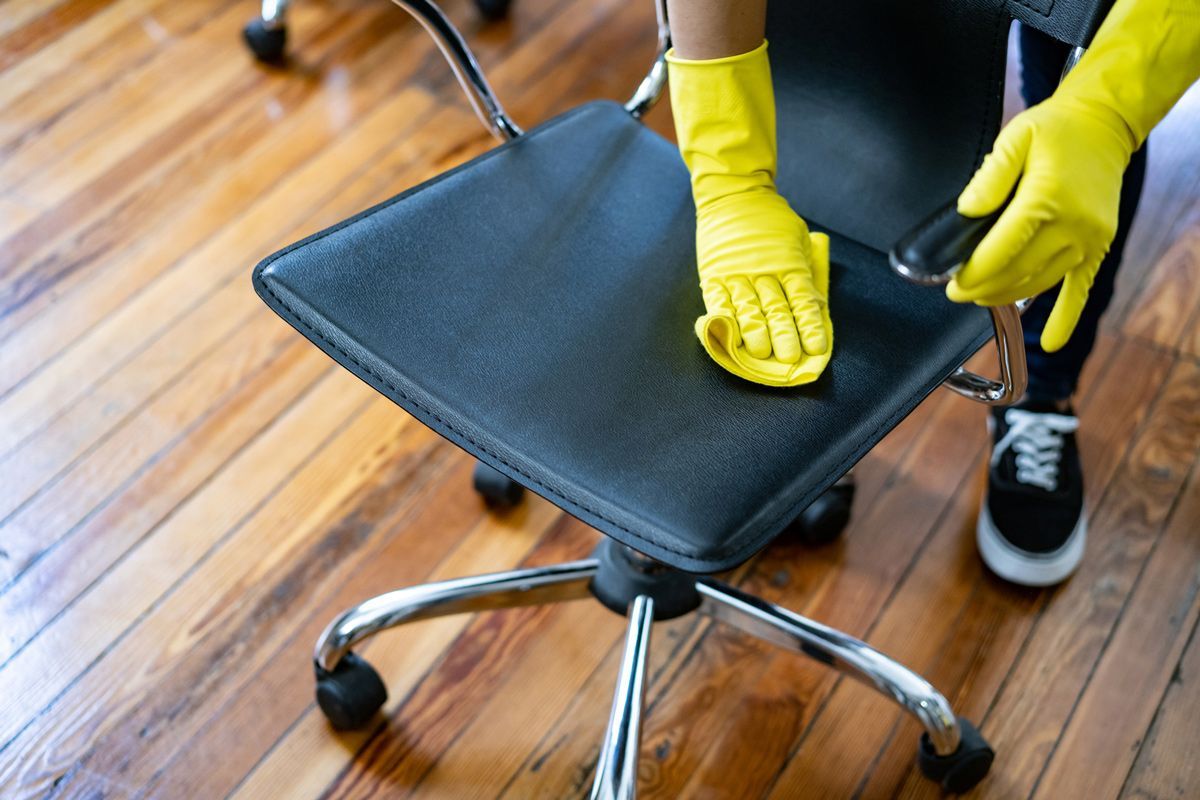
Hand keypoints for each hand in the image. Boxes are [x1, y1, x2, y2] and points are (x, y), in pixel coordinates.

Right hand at [696, 188, 827, 362]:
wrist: (734, 194)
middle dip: (783, 336)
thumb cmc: (771, 220)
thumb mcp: (798, 240)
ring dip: (755, 334)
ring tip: (760, 355)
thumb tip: (815, 306)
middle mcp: (764, 271)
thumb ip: (804, 271)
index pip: (802, 300)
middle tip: (789, 359)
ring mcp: (736, 274)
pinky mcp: (714, 275)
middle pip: (776, 309)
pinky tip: (731, 337)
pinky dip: (724, 321)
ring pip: (748, 309)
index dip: (809, 325)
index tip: (816, 348)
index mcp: (789, 262)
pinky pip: (719, 302)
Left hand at [947, 97, 1132, 351]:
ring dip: (1007, 297)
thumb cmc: (1055, 131)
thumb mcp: (1015, 139)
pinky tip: (1051, 342)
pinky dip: (1066, 317)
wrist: (1103, 125)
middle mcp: (1072, 226)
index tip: (952, 285)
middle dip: (983, 289)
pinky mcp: (1098, 246)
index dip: (974, 274)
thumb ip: (988, 178)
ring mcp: (1089, 240)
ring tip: (981, 298)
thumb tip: (967, 212)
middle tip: (957, 293)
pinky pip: (1081, 288)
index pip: (1002, 251)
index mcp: (1046, 199)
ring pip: (1041, 284)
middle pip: (1018, 273)